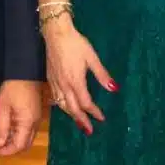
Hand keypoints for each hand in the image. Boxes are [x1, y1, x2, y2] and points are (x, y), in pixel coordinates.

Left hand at [0, 80, 44, 155]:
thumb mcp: (2, 107)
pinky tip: (9, 128)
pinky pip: (29, 129)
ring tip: (1, 138)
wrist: (25, 70)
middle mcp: (36, 123)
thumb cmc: (13, 87)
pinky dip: (19, 133)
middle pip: (25, 144)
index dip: (7, 151)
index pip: (19, 146)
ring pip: (28, 137)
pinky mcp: (36, 113)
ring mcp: (37, 118)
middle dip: (12, 148)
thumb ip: (1, 127)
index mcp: (28, 123)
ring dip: (15, 141)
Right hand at [42, 16, 114, 134]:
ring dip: (71, 115)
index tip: (101, 118)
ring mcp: (55, 82)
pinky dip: (61, 106)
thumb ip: (102, 75)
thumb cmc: (76, 44)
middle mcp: (64, 85)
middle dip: (81, 120)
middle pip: (73, 108)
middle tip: (89, 130)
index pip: (86, 103)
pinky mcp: (50, 78)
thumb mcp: (92, 58)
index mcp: (76, 81)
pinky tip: (64, 106)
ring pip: (62, 105)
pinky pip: (56, 97)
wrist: (56, 33)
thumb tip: (114, 89)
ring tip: (78, 121)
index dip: (94, 112)